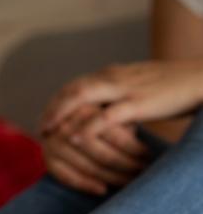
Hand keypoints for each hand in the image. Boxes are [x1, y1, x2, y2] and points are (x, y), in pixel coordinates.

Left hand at [41, 60, 202, 140]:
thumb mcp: (139, 88)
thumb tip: (102, 109)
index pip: (75, 85)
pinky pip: (107, 116)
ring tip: (48, 131)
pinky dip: (88, 127)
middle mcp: (114, 77)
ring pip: (82, 97)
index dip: (57, 101)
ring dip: (61, 114)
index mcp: (113, 74)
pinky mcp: (139, 103)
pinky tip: (75, 138)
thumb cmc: (173, 88)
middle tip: (40, 127)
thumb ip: (118, 94)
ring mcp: (125, 89)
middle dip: (53, 108)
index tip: (45, 117)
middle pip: (72, 89)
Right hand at [42, 105, 148, 194]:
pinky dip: (86, 185)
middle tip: (143, 172)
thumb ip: (123, 122)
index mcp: (83, 109)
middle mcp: (65, 126)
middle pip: (102, 154)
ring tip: (130, 182)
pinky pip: (68, 177)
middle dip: (126, 166)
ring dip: (112, 178)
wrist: (67, 118)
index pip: (114, 135)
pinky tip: (103, 189)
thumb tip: (145, 149)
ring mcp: (53, 144)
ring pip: (88, 168)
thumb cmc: (99, 115)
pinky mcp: (47, 159)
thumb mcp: (111, 110)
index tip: (149, 156)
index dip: (134, 149)